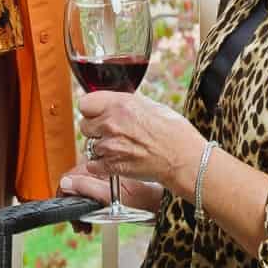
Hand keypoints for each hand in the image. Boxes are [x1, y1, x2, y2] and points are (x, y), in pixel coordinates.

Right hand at [58, 160, 164, 215]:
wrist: (161, 204)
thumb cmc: (143, 200)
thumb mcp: (112, 197)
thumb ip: (88, 188)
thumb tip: (65, 183)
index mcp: (97, 168)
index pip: (68, 178)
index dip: (65, 197)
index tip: (70, 215)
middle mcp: (97, 172)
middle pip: (72, 186)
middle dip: (71, 207)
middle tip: (79, 225)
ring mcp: (101, 180)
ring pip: (79, 193)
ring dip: (78, 211)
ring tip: (85, 226)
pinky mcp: (105, 188)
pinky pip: (88, 197)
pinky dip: (86, 210)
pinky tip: (91, 221)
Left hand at [76, 90, 200, 192]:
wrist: (183, 159)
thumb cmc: (174, 132)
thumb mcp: (151, 105)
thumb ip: (127, 103)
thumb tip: (116, 102)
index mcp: (120, 104)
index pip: (85, 103)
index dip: (91, 109)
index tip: (97, 114)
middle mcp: (111, 123)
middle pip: (84, 125)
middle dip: (95, 129)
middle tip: (111, 132)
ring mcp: (110, 145)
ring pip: (90, 145)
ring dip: (101, 148)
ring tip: (121, 148)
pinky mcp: (112, 165)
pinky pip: (93, 164)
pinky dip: (101, 165)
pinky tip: (116, 161)